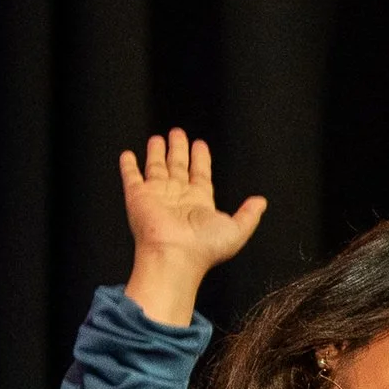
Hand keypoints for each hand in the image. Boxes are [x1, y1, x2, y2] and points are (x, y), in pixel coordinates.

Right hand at [119, 129, 267, 325]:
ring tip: (159, 138)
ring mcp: (157, 195)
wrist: (175, 255)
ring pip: (156, 167)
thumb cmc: (204, 246)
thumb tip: (261, 202)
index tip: (200, 145)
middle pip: (178, 166)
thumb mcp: (237, 229)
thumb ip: (249, 214)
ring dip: (157, 152)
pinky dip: (128, 166)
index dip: (201, 159)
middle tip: (178, 133)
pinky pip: (131, 176)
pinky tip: (127, 154)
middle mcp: (178, 196)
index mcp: (200, 202)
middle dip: (179, 149)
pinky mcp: (138, 196)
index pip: (200, 174)